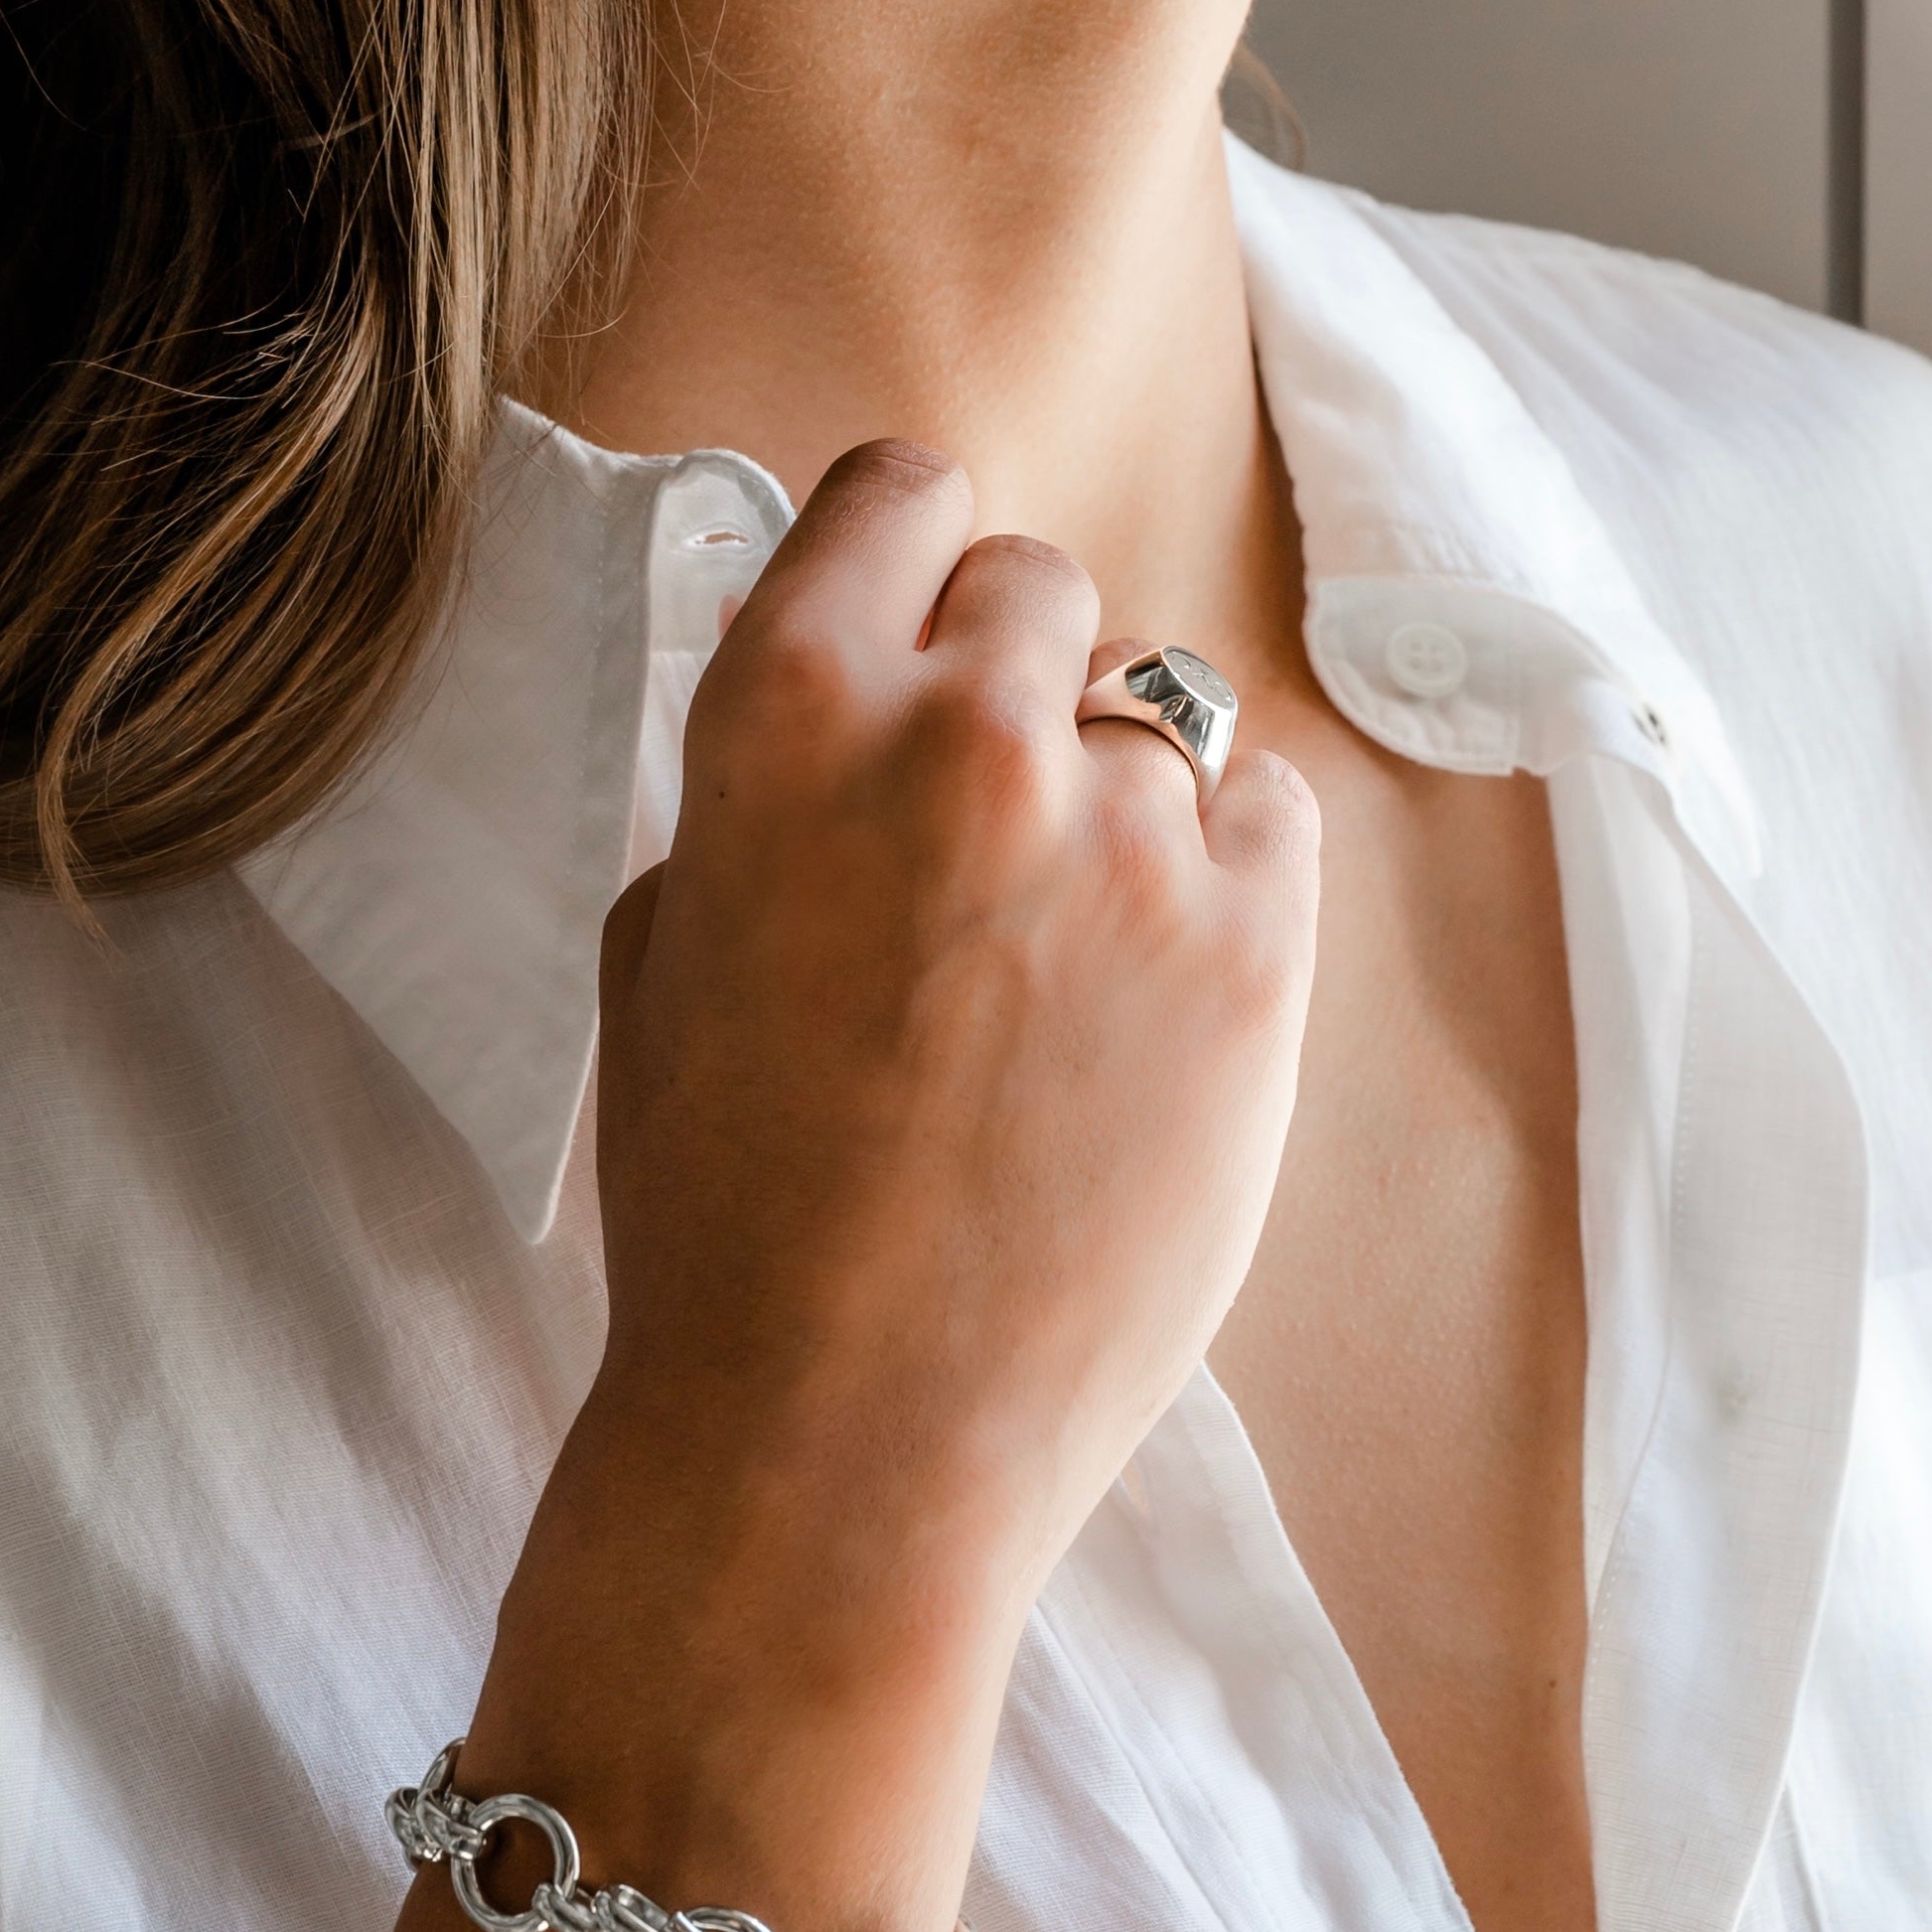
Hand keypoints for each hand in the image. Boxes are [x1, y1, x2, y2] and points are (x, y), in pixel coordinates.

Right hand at [582, 439, 1319, 1664]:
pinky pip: (1269, 814)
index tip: (921, 612)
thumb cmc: (724, 1211)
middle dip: (1011, 682)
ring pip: (1165, 712)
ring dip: (1117, 794)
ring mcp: (1126, 836)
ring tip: (1062, 953)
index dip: (911, 554)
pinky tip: (1151, 991)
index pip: (901, 491)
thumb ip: (763, 787)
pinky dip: (1223, 876)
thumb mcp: (662, 949)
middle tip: (980, 830)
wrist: (843, 1440)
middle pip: (1042, 589)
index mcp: (787, 712)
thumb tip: (850, 704)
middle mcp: (965, 734)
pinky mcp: (1256, 944)